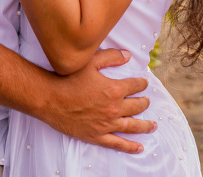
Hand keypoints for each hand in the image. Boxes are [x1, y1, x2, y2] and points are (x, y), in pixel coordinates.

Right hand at [33, 49, 155, 153]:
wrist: (49, 98)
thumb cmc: (68, 79)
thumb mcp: (90, 62)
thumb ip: (110, 56)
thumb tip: (127, 55)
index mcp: (114, 89)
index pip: (135, 86)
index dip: (141, 83)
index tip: (143, 83)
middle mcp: (114, 108)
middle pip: (137, 106)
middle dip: (144, 102)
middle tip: (146, 101)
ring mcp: (107, 124)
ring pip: (132, 126)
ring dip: (145, 125)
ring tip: (152, 124)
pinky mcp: (97, 136)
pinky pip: (118, 143)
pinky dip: (130, 146)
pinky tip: (139, 147)